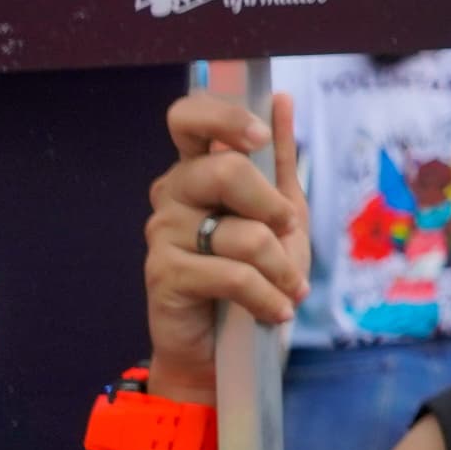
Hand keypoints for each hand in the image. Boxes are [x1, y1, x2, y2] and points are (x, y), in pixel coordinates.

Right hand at [142, 85, 307, 400]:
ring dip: (281, 267)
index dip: (224, 118)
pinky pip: (234, 275)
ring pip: (242, 232)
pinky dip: (268, 296)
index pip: (187, 117)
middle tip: (289, 232)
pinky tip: (276, 310)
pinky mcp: (163, 274)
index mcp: (197, 169)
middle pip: (225, 169)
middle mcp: (172, 193)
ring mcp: (161, 232)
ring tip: (289, 288)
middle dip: (273, 207)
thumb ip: (279, 160)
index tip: (259, 137)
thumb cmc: (256, 275)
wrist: (228, 350)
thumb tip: (281, 99)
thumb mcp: (282, 214)